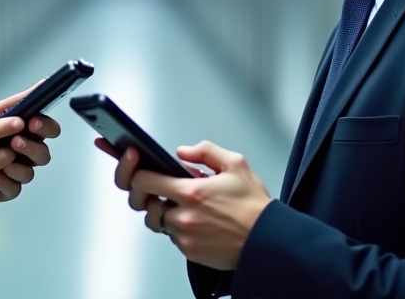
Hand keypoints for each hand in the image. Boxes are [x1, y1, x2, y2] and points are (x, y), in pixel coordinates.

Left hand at [0, 82, 61, 202]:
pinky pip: (14, 189)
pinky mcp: (6, 189)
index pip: (48, 129)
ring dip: (18, 166)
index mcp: (24, 133)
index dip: (45, 126)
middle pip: (43, 154)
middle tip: (16, 141)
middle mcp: (24, 154)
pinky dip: (4, 182)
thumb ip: (16, 101)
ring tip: (3, 159)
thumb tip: (40, 84)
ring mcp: (16, 172)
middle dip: (32, 147)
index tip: (34, 122)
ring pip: (30, 173)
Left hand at [126, 141, 271, 269]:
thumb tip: (182, 152)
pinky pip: (171, 237)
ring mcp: (184, 237)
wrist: (269, 241)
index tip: (138, 166)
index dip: (136, 172)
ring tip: (180, 203)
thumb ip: (205, 151)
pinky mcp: (189, 252)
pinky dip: (177, 227)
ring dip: (162, 211)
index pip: (143, 180)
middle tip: (154, 186)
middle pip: (143, 203)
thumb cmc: (254, 207)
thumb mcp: (235, 164)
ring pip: (156, 221)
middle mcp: (183, 216)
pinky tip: (193, 219)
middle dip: (144, 193)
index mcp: (191, 192)